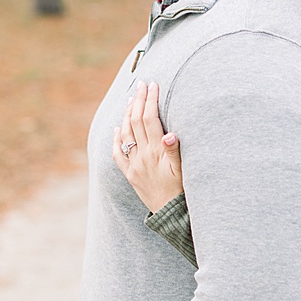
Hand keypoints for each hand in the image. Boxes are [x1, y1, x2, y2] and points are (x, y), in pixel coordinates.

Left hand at [112, 81, 183, 212]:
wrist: (171, 215)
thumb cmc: (182, 192)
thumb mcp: (184, 171)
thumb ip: (175, 152)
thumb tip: (170, 134)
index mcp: (156, 152)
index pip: (150, 119)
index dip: (151, 100)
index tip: (153, 85)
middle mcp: (142, 156)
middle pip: (136, 122)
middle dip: (139, 100)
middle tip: (142, 84)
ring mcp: (134, 164)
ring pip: (125, 133)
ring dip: (127, 114)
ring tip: (131, 99)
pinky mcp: (130, 174)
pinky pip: (118, 153)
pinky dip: (116, 138)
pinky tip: (117, 128)